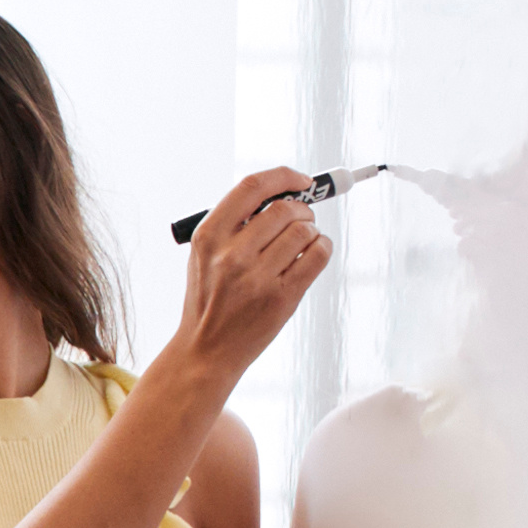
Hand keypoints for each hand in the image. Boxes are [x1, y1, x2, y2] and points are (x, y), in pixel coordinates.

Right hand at [168, 168, 332, 375]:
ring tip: (304, 241)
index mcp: (209, 237)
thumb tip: (283, 192)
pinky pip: (318, 255)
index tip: (300, 180)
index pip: (252, 188)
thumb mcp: (204, 256)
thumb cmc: (209, 299)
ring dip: (312, 230)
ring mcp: (257, 278)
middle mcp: (231, 255)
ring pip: (305, 231)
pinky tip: (312, 253)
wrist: (205, 350)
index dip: (283, 176)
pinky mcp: (282, 298)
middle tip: (302, 218)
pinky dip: (323, 247)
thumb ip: (233, 224)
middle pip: (285, 208)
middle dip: (302, 209)